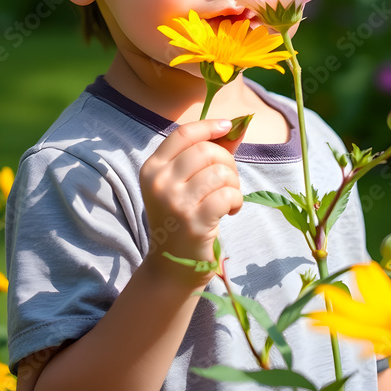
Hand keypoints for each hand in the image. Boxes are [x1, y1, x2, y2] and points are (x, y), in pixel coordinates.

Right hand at [140, 119, 246, 286]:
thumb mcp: (187, 182)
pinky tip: (231, 210)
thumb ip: (210, 151)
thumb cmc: (184, 217)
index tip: (227, 126)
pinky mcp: (194, 221)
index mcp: (152, 168)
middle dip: (227, 161)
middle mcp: (159, 183)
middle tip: (229, 180)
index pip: (183, 133)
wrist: (172, 267)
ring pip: (219, 171)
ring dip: (233, 183)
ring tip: (229, 197)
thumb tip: (239, 124)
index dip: (209, 125)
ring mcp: (175, 202)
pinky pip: (227, 194)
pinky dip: (237, 200)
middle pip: (205, 150)